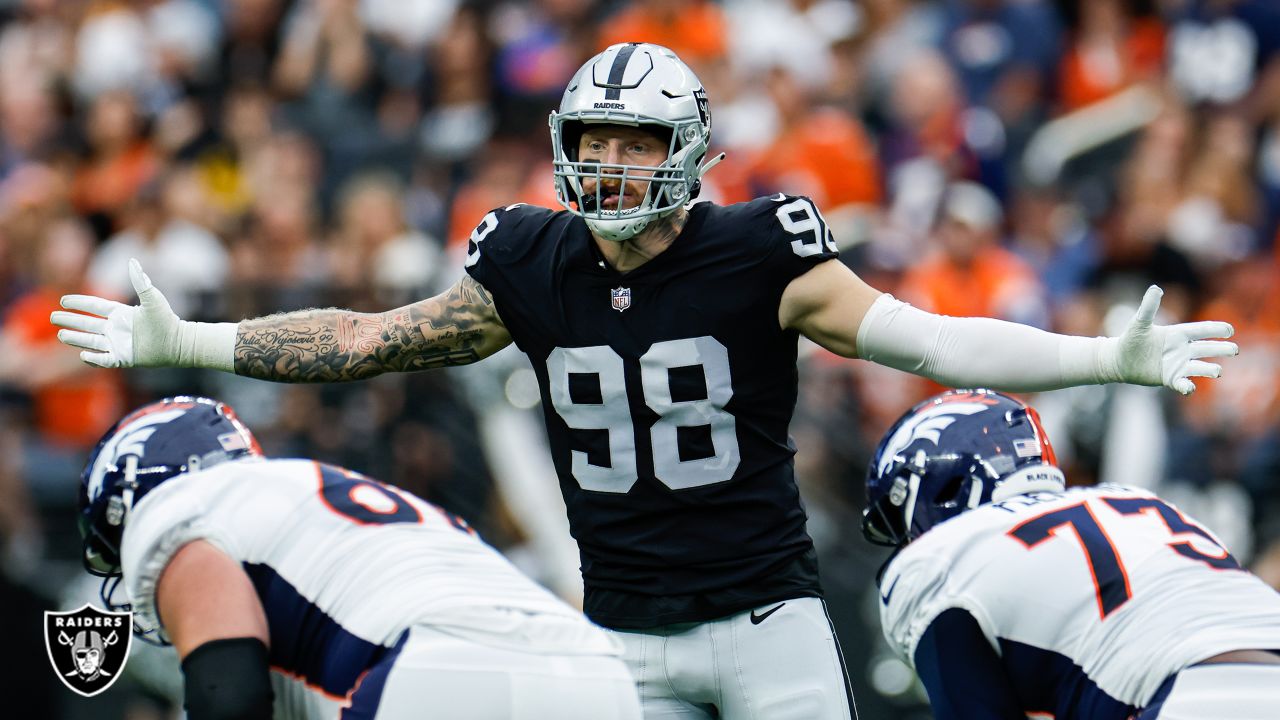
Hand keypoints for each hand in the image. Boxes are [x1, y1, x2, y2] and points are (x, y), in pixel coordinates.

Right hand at [51, 259, 182, 367]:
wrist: (178, 342)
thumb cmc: (166, 319)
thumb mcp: (152, 298)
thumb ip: (140, 281)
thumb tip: (132, 261)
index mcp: (122, 314)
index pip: (95, 307)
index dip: (79, 303)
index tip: (63, 300)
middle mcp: (117, 329)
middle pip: (87, 324)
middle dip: (70, 321)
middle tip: (53, 317)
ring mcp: (119, 344)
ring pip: (91, 341)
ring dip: (75, 338)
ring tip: (60, 334)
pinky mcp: (123, 358)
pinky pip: (104, 359)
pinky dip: (93, 358)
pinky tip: (82, 354)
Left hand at [1112, 285, 1237, 394]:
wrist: (1119, 360)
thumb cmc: (1130, 339)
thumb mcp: (1139, 322)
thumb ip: (1149, 307)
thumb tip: (1156, 288)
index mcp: (1178, 334)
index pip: (1201, 330)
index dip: (1216, 329)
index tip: (1230, 330)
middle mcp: (1182, 350)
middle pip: (1207, 348)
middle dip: (1221, 349)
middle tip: (1234, 349)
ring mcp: (1178, 365)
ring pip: (1199, 368)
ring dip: (1209, 370)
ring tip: (1217, 372)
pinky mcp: (1170, 379)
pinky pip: (1183, 383)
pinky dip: (1187, 386)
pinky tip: (1190, 388)